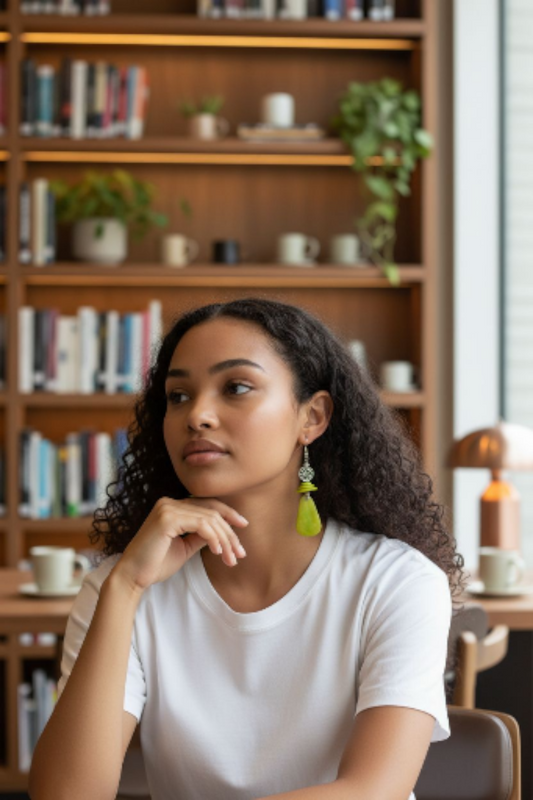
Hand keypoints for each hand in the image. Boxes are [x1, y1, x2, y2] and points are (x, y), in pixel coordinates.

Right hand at [110, 497, 248, 593]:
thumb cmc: (156, 564)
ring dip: (224, 540)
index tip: (244, 526)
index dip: (228, 514)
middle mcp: (169, 502)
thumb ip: (201, 536)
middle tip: (240, 553)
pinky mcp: (167, 518)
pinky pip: (201, 525)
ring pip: (209, 518)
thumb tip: (222, 532)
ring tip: (231, 558)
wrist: (133, 576)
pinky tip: (218, 551)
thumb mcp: (185, 547)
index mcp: (172, 507)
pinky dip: (213, 538)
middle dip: (230, 533)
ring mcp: (167, 508)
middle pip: (211, 511)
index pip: (207, 505)